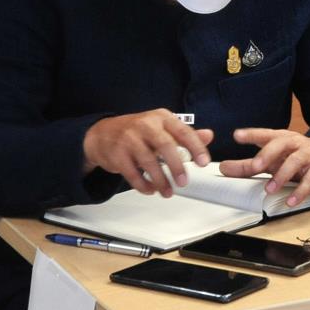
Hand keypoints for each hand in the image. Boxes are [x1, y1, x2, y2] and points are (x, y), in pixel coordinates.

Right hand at [83, 110, 213, 197]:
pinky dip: (143, 184)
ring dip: (160, 180)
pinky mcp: (116, 154)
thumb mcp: (162, 127)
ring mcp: (129, 139)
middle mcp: (145, 125)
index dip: (196, 147)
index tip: (204, 162)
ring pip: (148, 162)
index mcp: (161, 117)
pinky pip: (132, 173)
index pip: (183, 131)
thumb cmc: (137, 131)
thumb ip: (185, 134)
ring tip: (168, 192)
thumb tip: (209, 135)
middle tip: (184, 182)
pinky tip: (150, 190)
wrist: (101, 134)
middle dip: (177, 167)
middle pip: (166, 146)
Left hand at [217, 129, 309, 208]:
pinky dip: (300, 191)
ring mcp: (309, 155)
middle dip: (267, 154)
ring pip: (295, 161)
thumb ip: (248, 164)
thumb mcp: (274, 158)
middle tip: (255, 166)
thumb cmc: (297, 156)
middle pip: (280, 144)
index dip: (251, 134)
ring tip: (269, 189)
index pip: (265, 134)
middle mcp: (295, 143)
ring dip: (281, 175)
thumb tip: (224, 168)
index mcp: (282, 138)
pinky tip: (291, 201)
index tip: (237, 135)